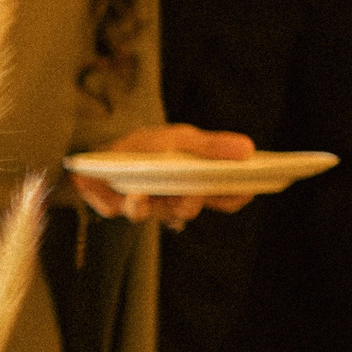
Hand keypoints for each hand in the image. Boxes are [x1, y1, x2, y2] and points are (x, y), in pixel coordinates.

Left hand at [75, 123, 256, 224]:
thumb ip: (210, 146)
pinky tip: (137, 194)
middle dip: (200, 198)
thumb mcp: (180, 139)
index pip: (228, 196)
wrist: (100, 154)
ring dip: (171, 202)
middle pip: (197, 206)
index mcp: (198, 183)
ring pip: (167, 213)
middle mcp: (178, 200)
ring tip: (177, 191)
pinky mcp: (122, 209)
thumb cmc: (147, 147)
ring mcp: (151, 207)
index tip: (252, 184)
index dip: (240, 193)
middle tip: (204, 187)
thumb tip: (249, 149)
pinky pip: (133, 211)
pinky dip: (136, 203)